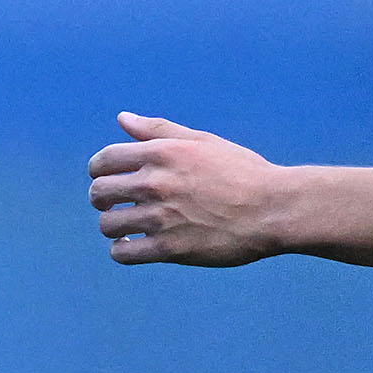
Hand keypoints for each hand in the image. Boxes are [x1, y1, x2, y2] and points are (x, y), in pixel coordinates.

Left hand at [91, 112, 295, 266]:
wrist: (274, 209)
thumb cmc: (242, 172)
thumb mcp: (202, 142)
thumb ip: (158, 130)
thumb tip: (122, 118)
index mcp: (162, 154)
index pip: (104, 161)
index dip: (99, 171)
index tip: (107, 178)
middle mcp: (156, 184)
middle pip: (99, 194)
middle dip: (102, 200)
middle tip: (114, 205)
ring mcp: (161, 217)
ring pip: (108, 225)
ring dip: (113, 227)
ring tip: (127, 227)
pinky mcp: (169, 248)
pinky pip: (123, 253)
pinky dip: (122, 251)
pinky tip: (133, 246)